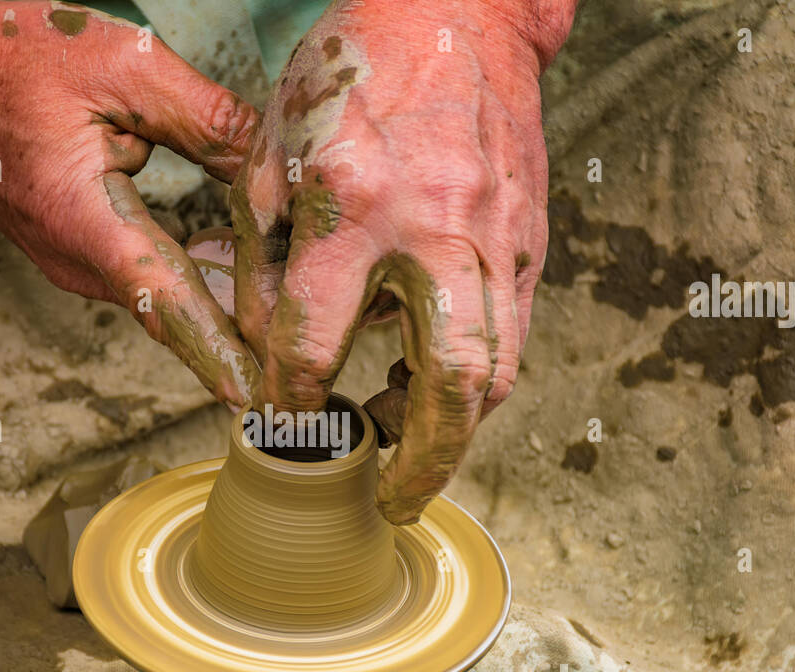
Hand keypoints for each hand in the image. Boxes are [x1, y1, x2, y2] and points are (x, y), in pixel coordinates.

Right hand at [0, 2, 260, 407]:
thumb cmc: (12, 56)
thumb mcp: (122, 66)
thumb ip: (205, 120)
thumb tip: (271, 168)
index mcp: (82, 218)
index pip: (161, 299)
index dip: (211, 349)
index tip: (253, 396)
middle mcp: (76, 258)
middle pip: (175, 309)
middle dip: (241, 335)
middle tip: (305, 364)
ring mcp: (75, 261)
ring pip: (165, 294)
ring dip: (225, 306)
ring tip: (292, 322)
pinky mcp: (81, 252)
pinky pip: (149, 274)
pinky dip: (197, 277)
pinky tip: (247, 271)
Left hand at [231, 0, 574, 520]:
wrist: (457, 12)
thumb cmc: (353, 72)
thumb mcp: (272, 152)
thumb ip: (264, 258)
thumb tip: (266, 347)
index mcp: (352, 205)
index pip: (316, 341)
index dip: (292, 398)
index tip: (284, 422)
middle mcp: (434, 229)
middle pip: (449, 384)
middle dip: (422, 462)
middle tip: (392, 500)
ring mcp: (495, 236)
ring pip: (496, 370)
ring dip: (456, 431)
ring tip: (411, 445)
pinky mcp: (530, 237)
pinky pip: (512, 331)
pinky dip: (476, 376)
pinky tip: (436, 380)